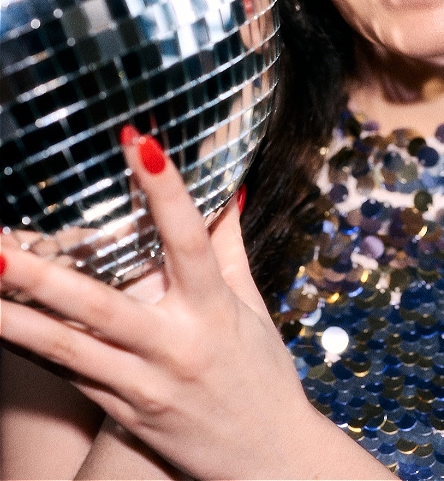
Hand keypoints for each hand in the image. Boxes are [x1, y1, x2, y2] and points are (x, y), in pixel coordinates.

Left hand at [0, 129, 318, 479]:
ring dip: (15, 317)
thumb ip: (231, 245)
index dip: (165, 190)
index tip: (140, 143)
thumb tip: (230, 190)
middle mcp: (175, 346)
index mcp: (214, 309)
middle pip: (102, 306)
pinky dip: (29, 349)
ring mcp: (143, 385)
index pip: (189, 239)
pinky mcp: (122, 414)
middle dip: (46, 274)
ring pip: (67, 348)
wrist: (270, 462)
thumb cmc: (263, 376)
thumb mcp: (252, 307)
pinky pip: (68, 376)